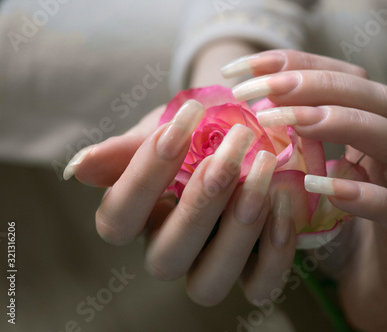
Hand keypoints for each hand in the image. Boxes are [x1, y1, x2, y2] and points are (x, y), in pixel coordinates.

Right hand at [65, 100, 295, 305]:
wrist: (243, 133)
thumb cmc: (196, 134)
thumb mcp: (162, 131)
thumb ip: (126, 150)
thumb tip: (78, 169)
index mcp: (139, 219)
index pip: (117, 219)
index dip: (144, 174)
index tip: (179, 125)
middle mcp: (170, 250)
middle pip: (166, 258)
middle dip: (201, 201)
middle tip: (231, 147)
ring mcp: (211, 266)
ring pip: (209, 283)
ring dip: (239, 226)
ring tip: (262, 167)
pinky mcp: (253, 273)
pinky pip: (259, 286)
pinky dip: (275, 248)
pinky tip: (283, 198)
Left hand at [223, 49, 386, 329]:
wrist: (374, 283)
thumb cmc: (332, 225)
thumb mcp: (301, 179)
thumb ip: (285, 147)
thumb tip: (240, 116)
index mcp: (369, 129)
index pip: (339, 78)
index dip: (292, 64)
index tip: (240, 68)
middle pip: (375, 96)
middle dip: (314, 86)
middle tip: (261, 92)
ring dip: (340, 124)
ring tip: (288, 124)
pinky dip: (364, 196)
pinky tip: (319, 186)